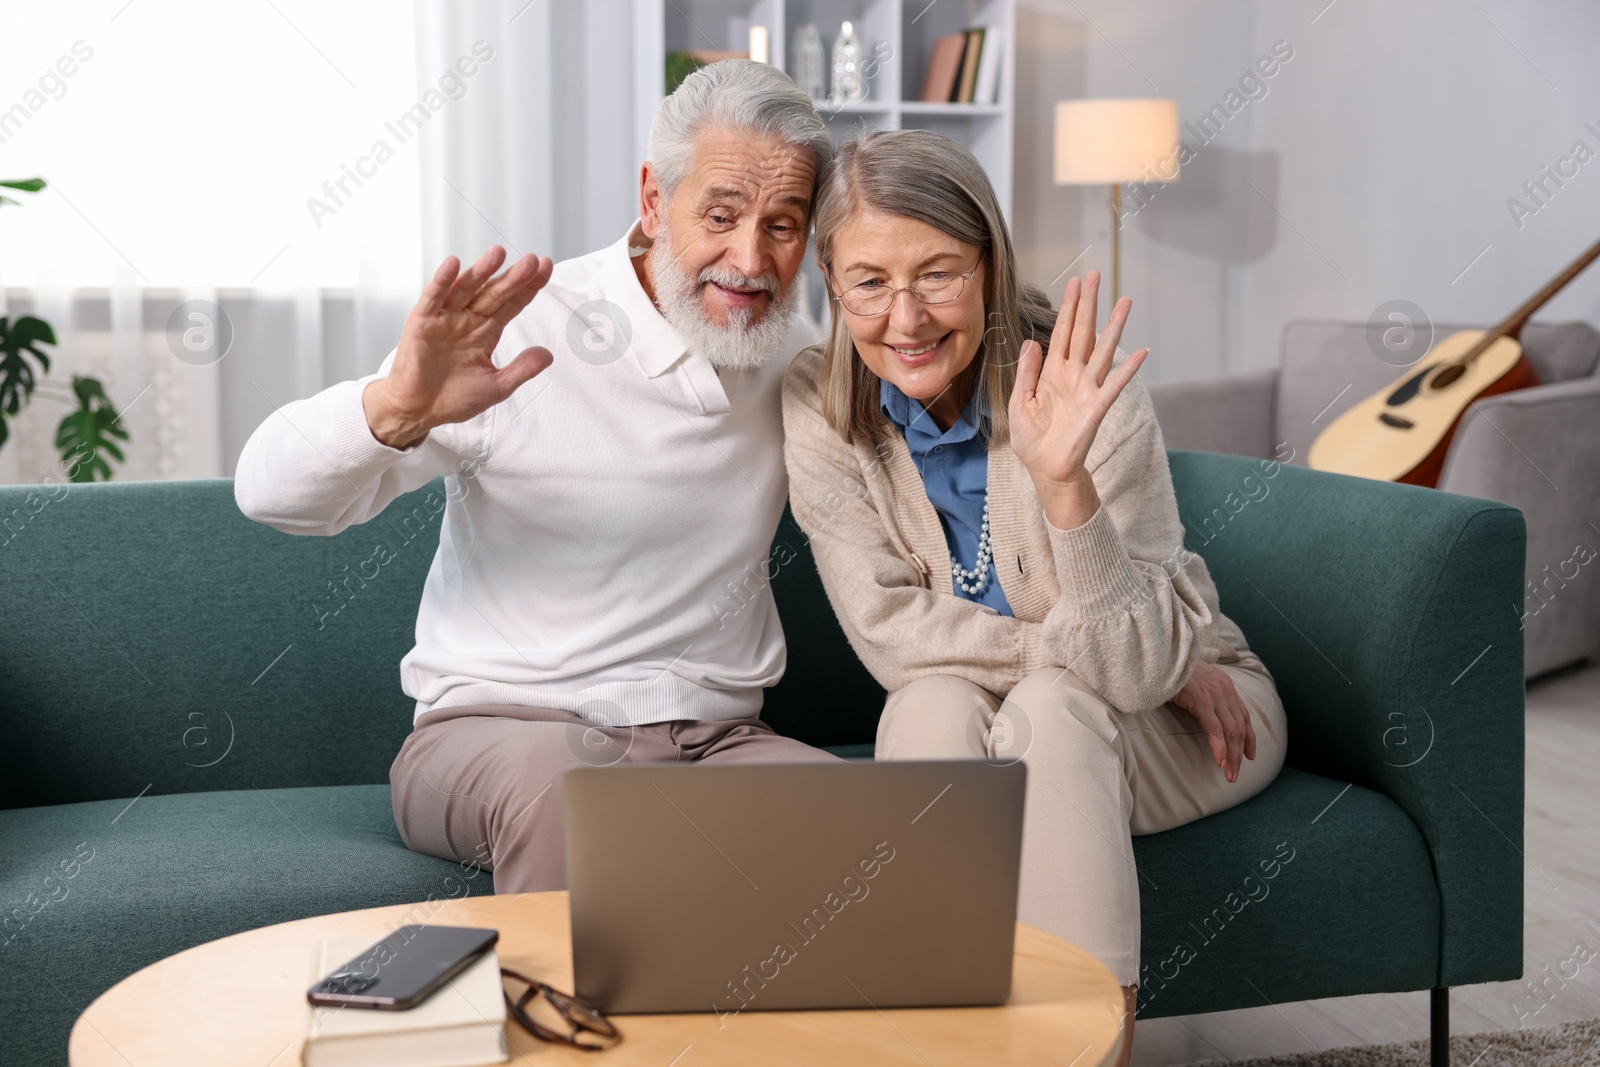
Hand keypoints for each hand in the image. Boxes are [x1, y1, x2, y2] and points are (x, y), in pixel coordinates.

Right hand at [363, 246, 555, 448]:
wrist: (418, 411)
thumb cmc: (453, 398)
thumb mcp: (496, 387)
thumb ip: (521, 370)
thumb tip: (549, 355)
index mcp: (486, 331)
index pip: (512, 304)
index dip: (529, 287)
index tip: (546, 268)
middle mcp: (467, 319)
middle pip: (494, 293)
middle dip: (513, 277)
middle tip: (531, 260)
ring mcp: (445, 318)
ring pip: (466, 289)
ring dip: (481, 271)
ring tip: (498, 254)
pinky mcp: (422, 322)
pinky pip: (433, 298)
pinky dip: (442, 281)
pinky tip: (454, 264)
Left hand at [1007, 271, 1147, 529]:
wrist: (1045, 469)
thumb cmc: (1033, 439)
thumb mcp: (1021, 401)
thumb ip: (1027, 371)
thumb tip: (1031, 340)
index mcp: (1053, 373)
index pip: (1063, 333)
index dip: (1069, 308)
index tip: (1075, 283)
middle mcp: (1073, 375)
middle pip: (1084, 332)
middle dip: (1089, 304)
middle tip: (1094, 275)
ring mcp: (1088, 389)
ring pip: (1103, 350)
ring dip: (1114, 326)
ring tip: (1125, 301)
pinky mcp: (1097, 408)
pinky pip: (1114, 385)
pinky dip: (1128, 369)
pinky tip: (1142, 352)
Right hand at [1170, 659, 1256, 782]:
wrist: (1163, 655)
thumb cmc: (1173, 669)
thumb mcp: (1195, 680)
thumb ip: (1204, 693)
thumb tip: (1202, 708)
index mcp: (1225, 685)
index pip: (1243, 716)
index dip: (1249, 737)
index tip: (1250, 755)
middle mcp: (1225, 691)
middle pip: (1239, 728)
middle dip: (1240, 753)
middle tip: (1236, 773)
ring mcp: (1215, 696)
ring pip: (1230, 732)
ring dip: (1231, 756)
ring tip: (1229, 774)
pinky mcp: (1202, 701)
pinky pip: (1215, 730)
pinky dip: (1220, 748)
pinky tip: (1220, 762)